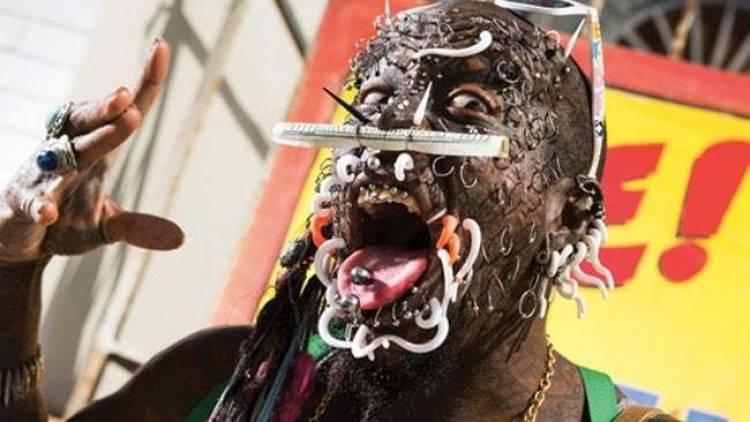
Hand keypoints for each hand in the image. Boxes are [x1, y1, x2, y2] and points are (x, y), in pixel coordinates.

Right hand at [0, 39, 182, 264]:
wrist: (17, 239)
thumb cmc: (64, 220)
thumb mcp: (105, 227)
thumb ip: (138, 227)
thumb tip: (181, 238)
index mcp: (97, 154)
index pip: (124, 114)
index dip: (144, 83)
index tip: (161, 48)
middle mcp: (68, 154)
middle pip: (88, 124)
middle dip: (105, 109)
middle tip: (126, 96)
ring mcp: (42, 176)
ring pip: (63, 153)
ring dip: (89, 140)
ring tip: (116, 122)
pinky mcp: (21, 202)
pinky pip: (30, 201)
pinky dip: (39, 205)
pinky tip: (49, 213)